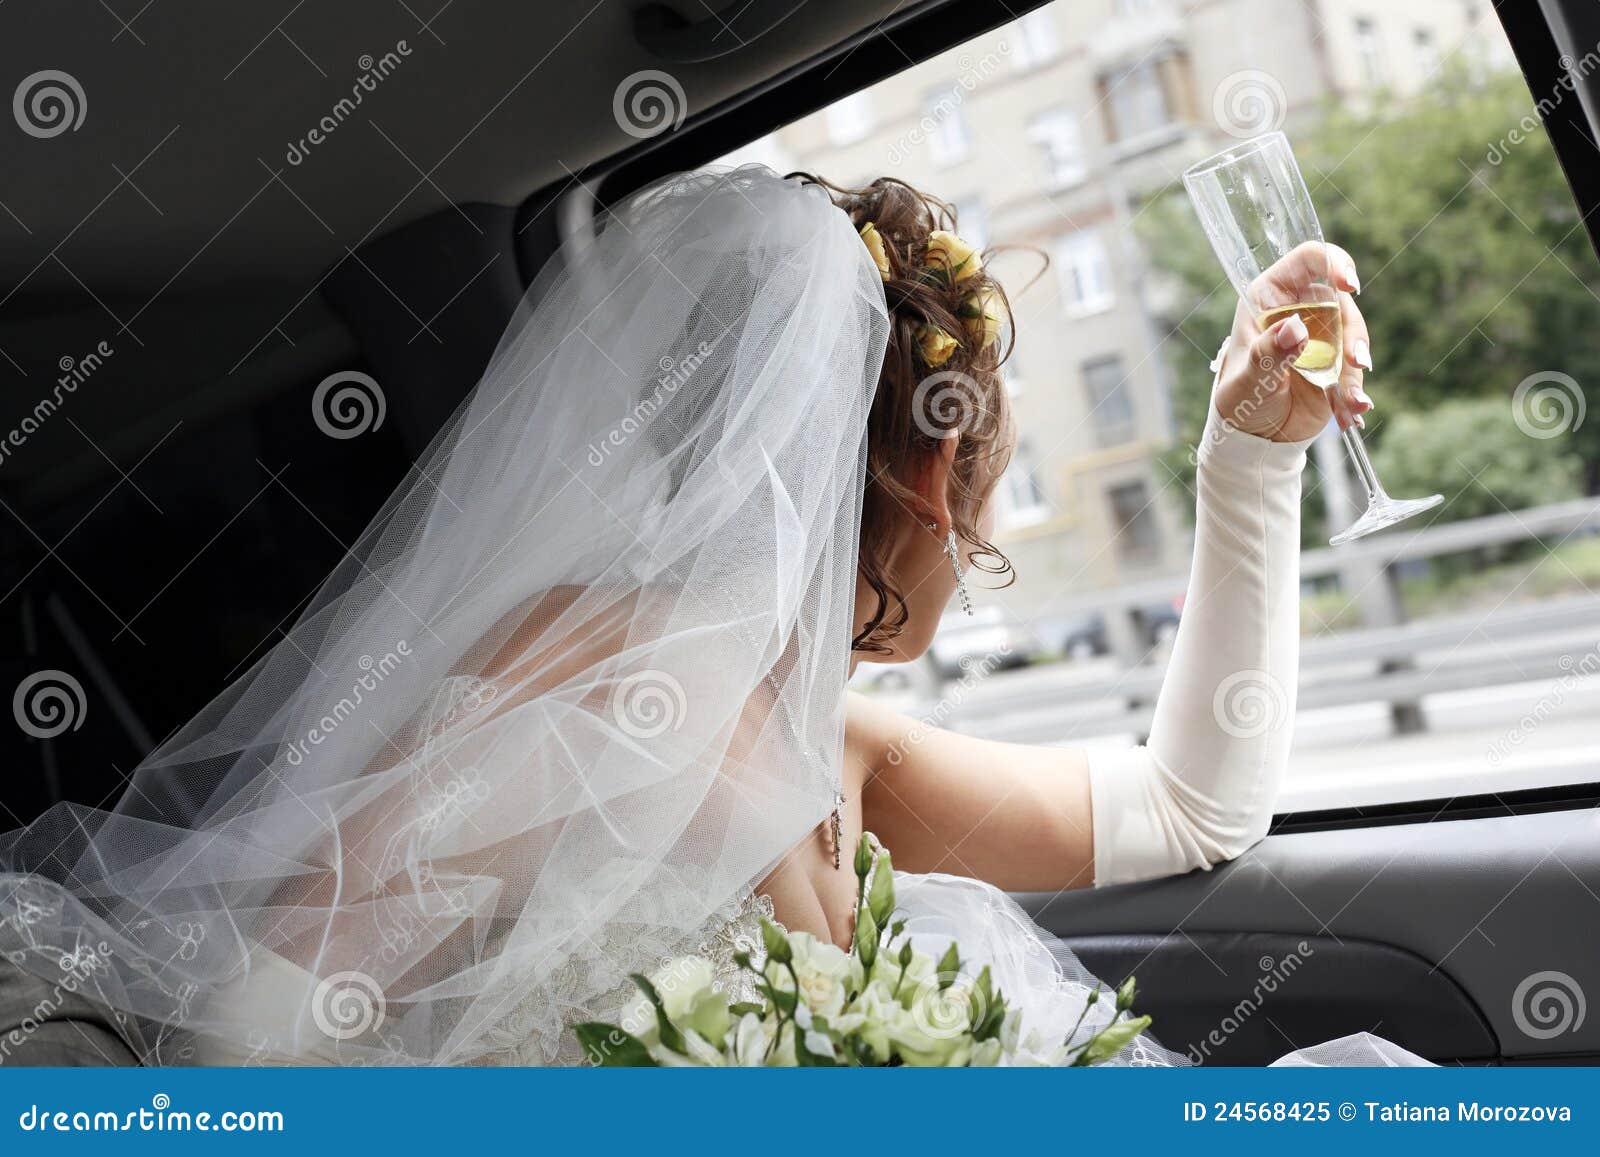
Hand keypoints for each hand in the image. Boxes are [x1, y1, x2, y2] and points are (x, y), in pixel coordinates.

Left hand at [1213, 241, 1373, 442]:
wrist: (1254, 435)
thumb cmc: (1240, 400)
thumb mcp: (1249, 380)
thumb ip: (1268, 354)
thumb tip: (1294, 327)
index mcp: (1270, 297)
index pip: (1308, 260)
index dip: (1333, 263)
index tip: (1348, 285)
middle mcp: (1300, 309)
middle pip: (1341, 301)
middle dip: (1354, 333)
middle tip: (1355, 363)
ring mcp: (1322, 335)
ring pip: (1354, 335)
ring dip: (1356, 367)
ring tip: (1351, 399)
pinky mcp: (1337, 361)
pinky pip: (1356, 367)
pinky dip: (1356, 389)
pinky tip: (1353, 409)